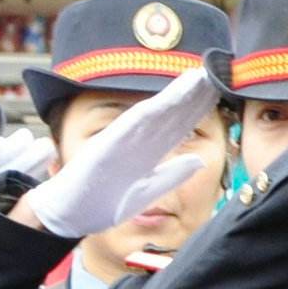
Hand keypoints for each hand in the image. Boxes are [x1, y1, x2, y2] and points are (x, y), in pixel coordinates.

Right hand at [26, 70, 221, 237]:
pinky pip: (127, 130)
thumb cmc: (102, 203)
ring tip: (197, 77)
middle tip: (217, 72)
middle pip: (170, 114)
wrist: (68, 216)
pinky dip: (146, 114)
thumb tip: (200, 161)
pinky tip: (165, 100)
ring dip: (175, 96)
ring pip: (153, 114)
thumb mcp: (146, 191)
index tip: (219, 91)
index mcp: (147, 153)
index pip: (178, 126)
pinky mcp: (104, 150)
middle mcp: (135, 142)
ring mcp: (119, 143)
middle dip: (193, 95)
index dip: (199, 109)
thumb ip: (171, 175)